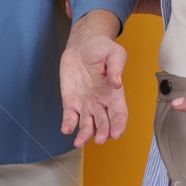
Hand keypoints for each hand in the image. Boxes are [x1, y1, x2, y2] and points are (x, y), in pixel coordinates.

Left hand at [59, 10, 127, 146]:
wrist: (82, 44)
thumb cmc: (101, 48)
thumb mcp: (114, 53)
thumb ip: (116, 68)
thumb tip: (118, 84)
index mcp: (114, 94)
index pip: (119, 114)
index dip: (119, 125)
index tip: (116, 133)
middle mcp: (100, 103)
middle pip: (104, 124)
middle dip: (102, 133)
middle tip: (99, 139)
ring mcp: (85, 104)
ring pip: (87, 125)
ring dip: (84, 135)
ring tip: (79, 142)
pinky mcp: (71, 101)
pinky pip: (70, 116)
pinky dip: (68, 124)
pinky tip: (66, 129)